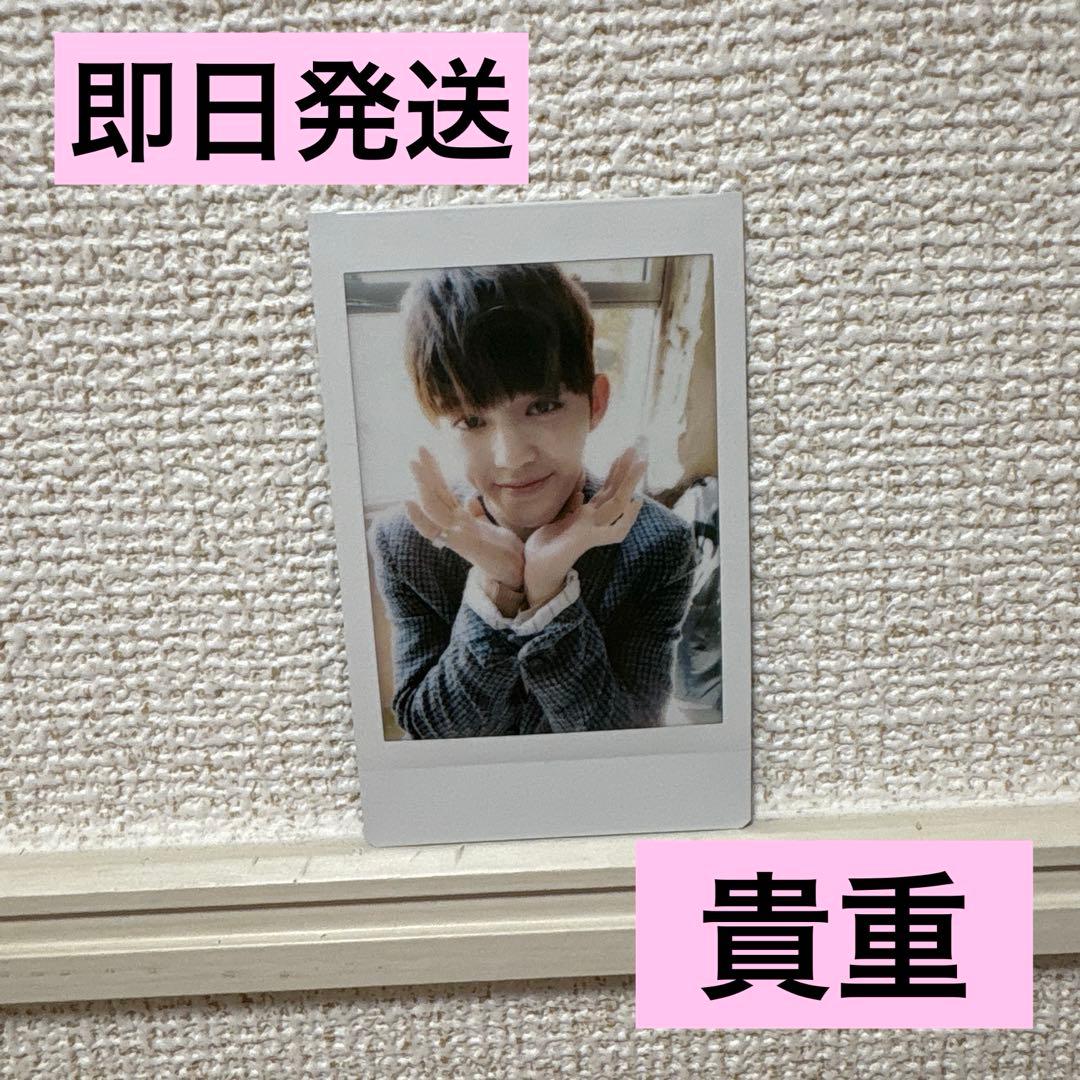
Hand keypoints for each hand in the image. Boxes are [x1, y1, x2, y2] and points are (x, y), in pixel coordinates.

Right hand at [404, 447, 524, 588]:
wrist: (514, 573)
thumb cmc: (503, 553)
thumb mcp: (490, 528)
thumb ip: (476, 515)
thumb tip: (470, 500)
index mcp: (461, 520)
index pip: (443, 492)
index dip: (434, 474)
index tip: (425, 454)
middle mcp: (455, 525)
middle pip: (435, 495)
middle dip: (425, 474)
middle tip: (416, 451)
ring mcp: (456, 534)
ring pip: (433, 507)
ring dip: (422, 486)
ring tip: (414, 465)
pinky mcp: (461, 544)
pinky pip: (437, 529)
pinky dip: (421, 517)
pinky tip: (410, 502)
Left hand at [523, 448, 645, 607]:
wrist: (536, 570)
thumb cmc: (546, 548)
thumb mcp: (558, 521)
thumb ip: (572, 509)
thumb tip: (580, 494)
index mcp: (585, 516)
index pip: (605, 493)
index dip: (615, 477)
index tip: (623, 459)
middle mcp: (592, 522)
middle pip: (615, 493)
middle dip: (626, 473)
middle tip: (640, 453)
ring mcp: (592, 530)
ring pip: (617, 504)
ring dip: (629, 483)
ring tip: (641, 463)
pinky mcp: (588, 540)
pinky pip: (614, 531)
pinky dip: (626, 519)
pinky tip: (635, 503)